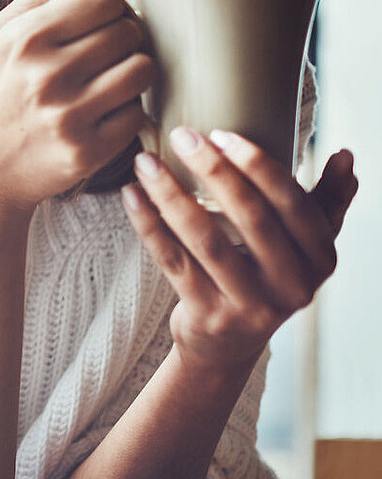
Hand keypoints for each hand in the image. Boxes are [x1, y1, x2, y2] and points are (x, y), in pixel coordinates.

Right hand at [0, 0, 152, 212]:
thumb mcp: (1, 36)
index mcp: (24, 38)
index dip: (109, 8)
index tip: (97, 24)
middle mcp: (45, 75)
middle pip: (127, 32)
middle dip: (124, 39)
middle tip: (103, 56)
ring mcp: (68, 116)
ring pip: (142, 70)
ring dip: (133, 72)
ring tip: (109, 81)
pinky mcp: (86, 152)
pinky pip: (137, 114)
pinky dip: (126, 112)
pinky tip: (101, 114)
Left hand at [121, 128, 357, 374]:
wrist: (228, 345)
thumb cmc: (266, 276)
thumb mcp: (305, 245)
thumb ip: (327, 201)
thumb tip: (346, 155)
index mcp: (320, 258)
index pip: (293, 204)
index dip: (259, 166)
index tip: (222, 133)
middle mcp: (292, 285)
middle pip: (251, 218)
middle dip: (214, 171)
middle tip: (183, 135)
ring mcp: (249, 305)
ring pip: (205, 240)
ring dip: (171, 195)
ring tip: (145, 161)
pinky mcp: (208, 315)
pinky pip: (172, 261)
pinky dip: (148, 224)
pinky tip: (131, 194)